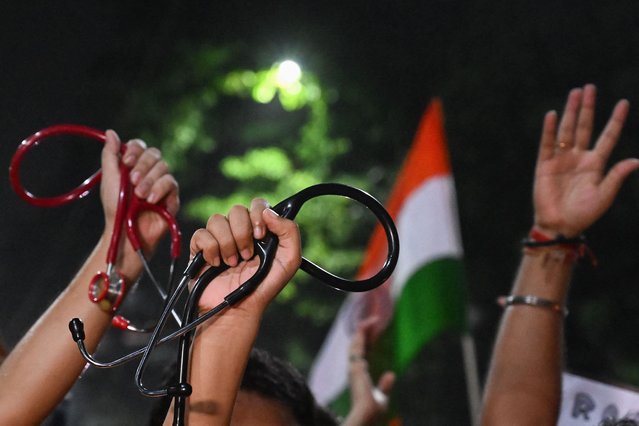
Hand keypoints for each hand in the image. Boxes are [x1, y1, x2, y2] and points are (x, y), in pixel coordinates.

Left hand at [100, 130, 179, 252]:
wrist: (126, 232)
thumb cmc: (115, 208)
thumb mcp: (109, 178)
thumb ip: (110, 155)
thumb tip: (111, 132)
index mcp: (134, 165)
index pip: (140, 147)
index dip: (135, 151)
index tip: (125, 163)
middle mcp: (149, 172)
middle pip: (154, 154)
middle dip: (143, 166)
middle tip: (132, 181)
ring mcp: (162, 184)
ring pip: (164, 167)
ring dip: (149, 180)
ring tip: (139, 196)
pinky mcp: (172, 196)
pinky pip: (171, 183)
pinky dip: (160, 189)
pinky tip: (151, 200)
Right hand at [189, 198, 301, 316]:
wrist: (239, 308)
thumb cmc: (264, 286)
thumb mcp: (289, 260)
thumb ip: (289, 231)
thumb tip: (268, 212)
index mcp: (260, 230)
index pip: (257, 204)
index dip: (258, 214)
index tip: (261, 235)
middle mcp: (239, 230)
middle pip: (237, 210)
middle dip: (243, 234)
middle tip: (247, 256)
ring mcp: (219, 238)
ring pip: (217, 220)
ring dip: (228, 244)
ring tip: (233, 264)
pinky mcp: (200, 248)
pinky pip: (201, 234)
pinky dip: (211, 250)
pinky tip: (216, 264)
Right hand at [344, 317, 395, 425]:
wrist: (368, 414)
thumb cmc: (373, 410)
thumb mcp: (382, 396)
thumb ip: (385, 385)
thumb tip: (391, 375)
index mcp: (359, 376)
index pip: (361, 354)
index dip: (365, 342)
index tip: (372, 332)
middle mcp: (354, 369)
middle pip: (357, 346)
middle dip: (363, 333)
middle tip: (371, 321)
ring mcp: (353, 366)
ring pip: (356, 342)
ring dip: (362, 330)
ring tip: (370, 319)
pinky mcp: (356, 364)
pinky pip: (358, 343)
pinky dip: (362, 332)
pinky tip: (367, 324)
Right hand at [533, 84, 638, 236]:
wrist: (559, 226)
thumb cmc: (584, 214)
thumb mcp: (604, 195)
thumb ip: (616, 176)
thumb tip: (637, 160)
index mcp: (596, 164)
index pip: (608, 137)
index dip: (616, 120)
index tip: (624, 103)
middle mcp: (578, 158)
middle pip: (584, 127)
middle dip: (588, 108)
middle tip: (589, 88)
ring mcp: (561, 160)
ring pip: (567, 130)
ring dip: (571, 112)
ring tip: (575, 93)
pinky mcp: (545, 166)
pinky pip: (547, 144)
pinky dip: (550, 130)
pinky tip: (553, 115)